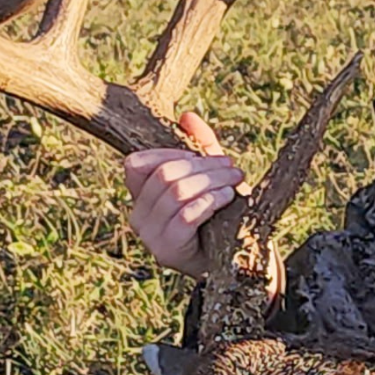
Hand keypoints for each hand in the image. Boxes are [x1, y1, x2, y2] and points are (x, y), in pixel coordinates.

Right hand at [123, 110, 245, 280]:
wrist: (238, 259)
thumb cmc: (221, 215)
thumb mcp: (211, 177)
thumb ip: (200, 147)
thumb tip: (187, 115)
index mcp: (141, 196)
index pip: (136, 163)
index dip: (168, 153)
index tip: (202, 157)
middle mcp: (138, 216)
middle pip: (164, 174)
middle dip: (203, 166)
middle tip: (232, 167)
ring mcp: (149, 236)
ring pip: (176, 192)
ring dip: (212, 181)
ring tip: (235, 181)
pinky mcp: (167, 250)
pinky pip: (185, 215)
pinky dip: (210, 201)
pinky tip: (227, 197)